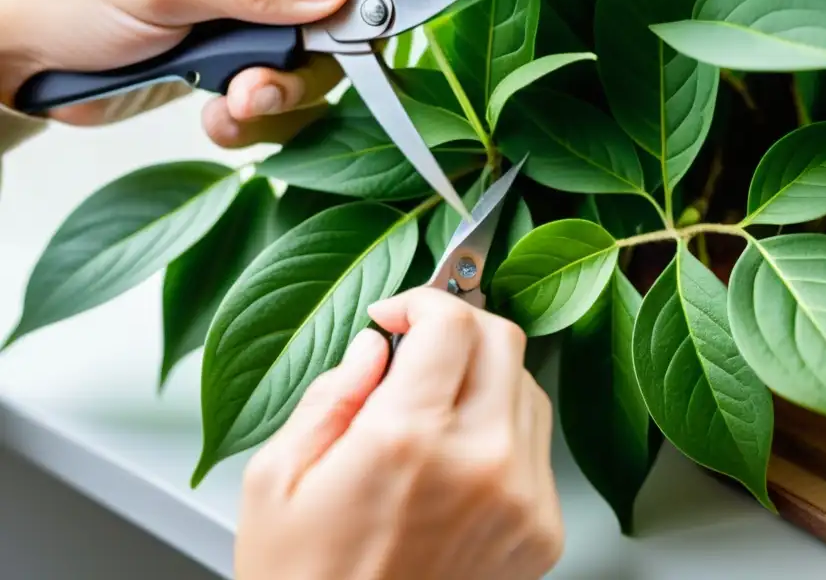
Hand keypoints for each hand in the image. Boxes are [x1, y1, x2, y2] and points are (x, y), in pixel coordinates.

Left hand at [0, 0, 370, 147]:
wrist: (27, 66)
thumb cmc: (71, 6)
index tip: (355, 32)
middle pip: (326, 6)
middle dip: (306, 61)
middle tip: (264, 92)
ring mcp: (244, 12)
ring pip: (310, 59)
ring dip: (280, 96)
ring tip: (233, 110)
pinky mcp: (239, 58)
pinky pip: (282, 92)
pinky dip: (260, 118)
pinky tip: (219, 120)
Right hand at [235, 288, 564, 579]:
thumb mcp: (277, 481)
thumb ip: (330, 394)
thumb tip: (374, 346)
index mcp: (406, 440)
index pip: (453, 321)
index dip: (422, 301)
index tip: (397, 316)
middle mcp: (480, 462)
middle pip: (502, 340)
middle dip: (458, 327)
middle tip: (418, 348)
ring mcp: (521, 498)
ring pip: (527, 386)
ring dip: (484, 375)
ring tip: (434, 408)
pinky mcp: (542, 530)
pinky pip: (536, 444)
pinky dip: (503, 428)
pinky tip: (458, 455)